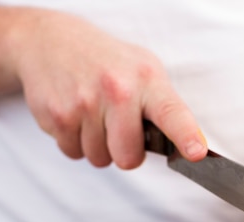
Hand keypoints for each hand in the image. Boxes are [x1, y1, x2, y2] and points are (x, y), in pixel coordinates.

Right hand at [7, 9, 205, 167]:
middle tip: (120, 128)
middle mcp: (117, 90)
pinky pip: (73, 153)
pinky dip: (75, 142)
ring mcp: (84, 103)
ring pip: (100, 159)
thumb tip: (189, 144)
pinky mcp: (57, 115)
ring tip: (94, 115)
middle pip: (128, 157)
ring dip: (98, 146)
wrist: (47, 40)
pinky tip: (75, 115)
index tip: (196, 153)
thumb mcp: (143, 69)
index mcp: (146, 79)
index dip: (186, 136)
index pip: (171, 113)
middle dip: (125, 152)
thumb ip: (164, 106)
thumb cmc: (106, 61)